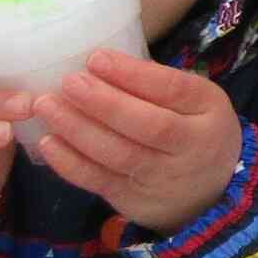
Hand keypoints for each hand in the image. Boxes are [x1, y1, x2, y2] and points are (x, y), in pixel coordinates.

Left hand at [29, 51, 244, 234]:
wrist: (210, 190)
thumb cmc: (193, 130)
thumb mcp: (195, 101)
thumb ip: (157, 84)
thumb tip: (99, 62)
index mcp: (209, 112)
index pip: (174, 90)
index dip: (134, 75)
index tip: (96, 58)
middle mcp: (191, 148)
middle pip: (148, 126)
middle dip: (104, 103)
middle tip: (69, 82)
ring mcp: (162, 178)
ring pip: (119, 155)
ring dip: (78, 129)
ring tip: (47, 105)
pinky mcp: (134, 199)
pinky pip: (99, 181)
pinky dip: (70, 162)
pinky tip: (48, 142)